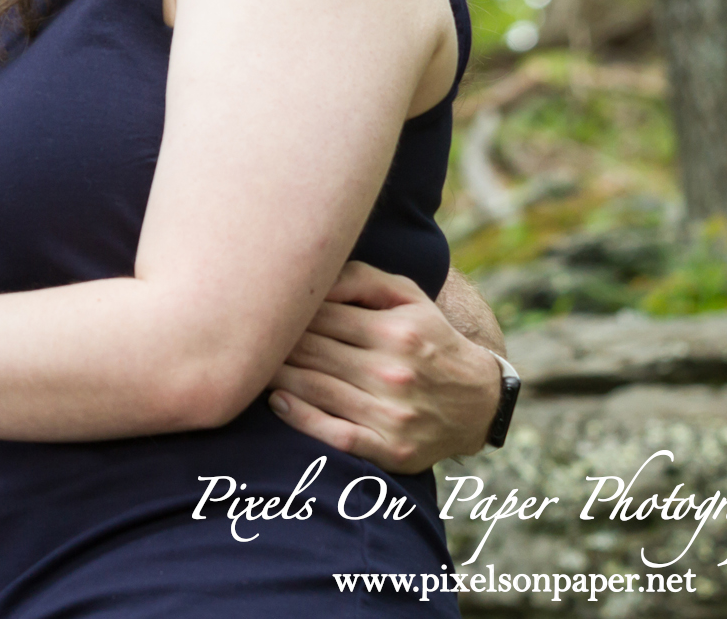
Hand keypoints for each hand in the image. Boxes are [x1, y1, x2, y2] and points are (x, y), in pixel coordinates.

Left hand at [265, 261, 500, 473]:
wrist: (478, 403)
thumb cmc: (430, 339)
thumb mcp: (408, 297)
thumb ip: (359, 278)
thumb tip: (312, 277)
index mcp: (397, 332)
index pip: (320, 316)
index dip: (287, 312)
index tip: (262, 308)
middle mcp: (395, 372)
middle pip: (310, 350)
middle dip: (274, 341)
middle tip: (247, 334)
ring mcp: (392, 414)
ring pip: (313, 388)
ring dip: (276, 375)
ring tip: (253, 364)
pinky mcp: (390, 449)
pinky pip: (333, 434)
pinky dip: (299, 418)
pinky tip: (277, 401)